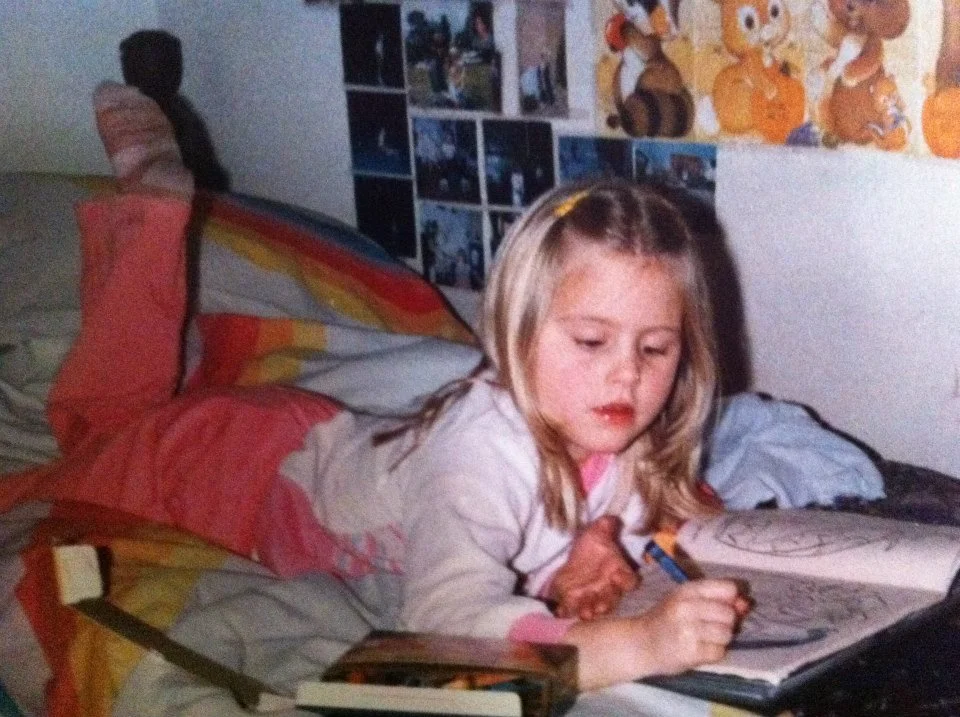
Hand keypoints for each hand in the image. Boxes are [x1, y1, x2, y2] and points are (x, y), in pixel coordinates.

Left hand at [549, 515, 637, 619]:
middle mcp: (608, 589)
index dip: (625, 581)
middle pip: (612, 599)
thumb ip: (606, 526)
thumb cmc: (593, 546)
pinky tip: (561, 612)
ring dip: (589, 612)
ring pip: (594, 608)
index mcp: (618, 573)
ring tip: (585, 613)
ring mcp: (591, 597)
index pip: (628, 581)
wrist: (577, 558)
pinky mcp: (573, 601)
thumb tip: (612, 518)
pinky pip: (571, 609)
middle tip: (600, 606)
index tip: (617, 577)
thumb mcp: (598, 532)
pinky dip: (567, 612)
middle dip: (606, 604)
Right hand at [566, 578, 746, 690]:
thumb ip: (716, 599)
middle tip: (709, 626)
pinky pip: (719, 652)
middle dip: (725, 622)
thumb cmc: (666, 619)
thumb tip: (746, 603)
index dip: (731, 600)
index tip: (720, 606)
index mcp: (687, 590)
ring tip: (703, 638)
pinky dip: (713, 653)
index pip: (728, 589)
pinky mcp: (690, 652)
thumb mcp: (686, 600)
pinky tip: (698, 649)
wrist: (640, 643)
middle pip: (730, 614)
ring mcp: (688, 630)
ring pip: (727, 634)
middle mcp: (687, 607)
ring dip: (720, 639)